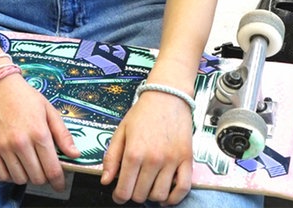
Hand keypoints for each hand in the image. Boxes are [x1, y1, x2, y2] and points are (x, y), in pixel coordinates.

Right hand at [0, 72, 80, 191]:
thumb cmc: (25, 97)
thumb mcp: (49, 110)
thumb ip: (63, 134)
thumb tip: (75, 154)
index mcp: (39, 132)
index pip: (52, 169)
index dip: (58, 181)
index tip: (60, 185)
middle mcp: (21, 142)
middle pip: (37, 177)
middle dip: (44, 177)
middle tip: (44, 168)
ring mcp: (3, 147)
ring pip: (20, 179)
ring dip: (27, 176)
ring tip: (30, 163)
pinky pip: (2, 175)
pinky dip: (10, 175)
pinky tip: (16, 164)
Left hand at [100, 88, 193, 204]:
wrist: (168, 95)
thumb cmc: (143, 112)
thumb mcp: (122, 130)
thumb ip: (111, 157)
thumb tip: (106, 181)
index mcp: (134, 152)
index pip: (124, 191)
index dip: (119, 196)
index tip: (119, 193)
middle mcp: (153, 159)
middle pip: (140, 195)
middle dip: (134, 193)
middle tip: (134, 183)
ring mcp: (171, 160)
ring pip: (160, 195)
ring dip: (152, 195)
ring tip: (148, 185)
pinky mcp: (187, 159)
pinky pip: (183, 189)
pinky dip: (174, 198)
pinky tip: (166, 195)